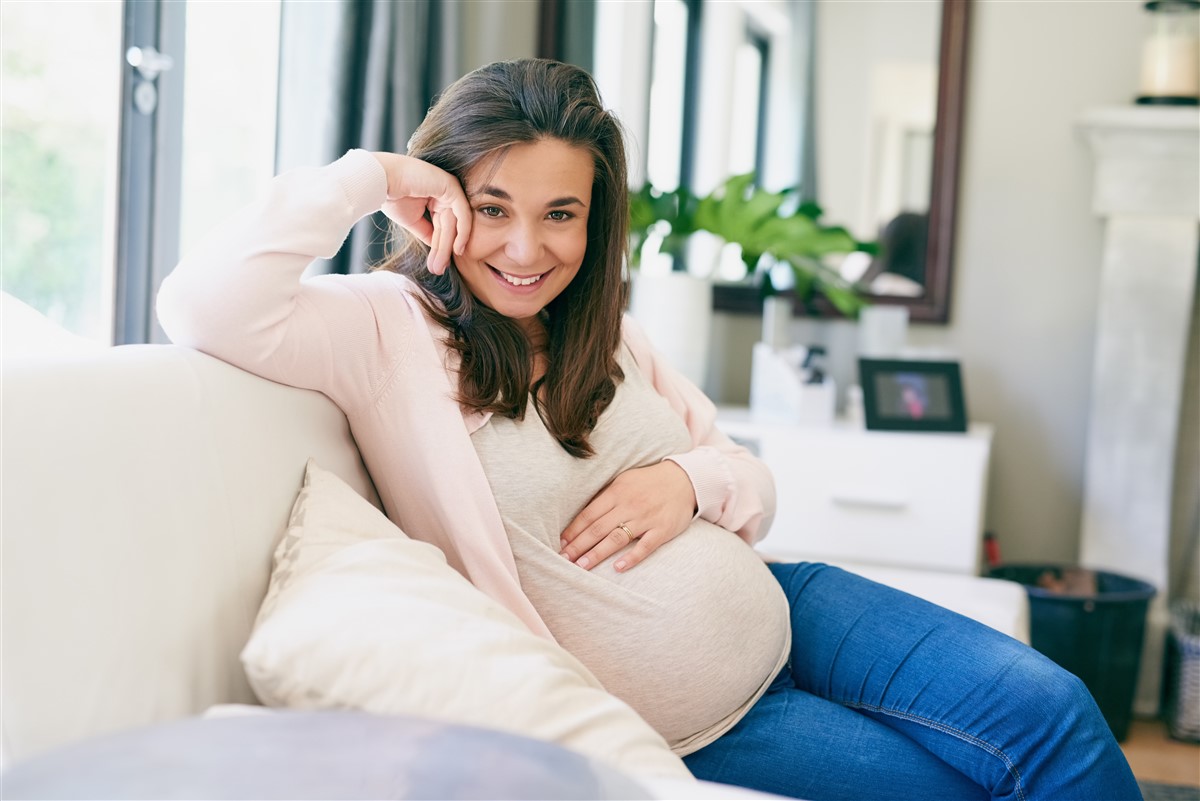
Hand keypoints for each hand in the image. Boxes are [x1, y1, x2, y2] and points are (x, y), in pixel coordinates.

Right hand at [371, 152, 471, 274]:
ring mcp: (449, 189)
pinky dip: (461, 232)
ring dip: (447, 246)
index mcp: (435, 198)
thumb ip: (427, 232)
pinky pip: (462, 213)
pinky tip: (456, 249)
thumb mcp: (412, 220)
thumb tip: (437, 249)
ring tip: (439, 265)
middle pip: (448, 227)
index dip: (439, 248)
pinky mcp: (451, 187)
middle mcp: (444, 193)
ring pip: (454, 223)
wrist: (380, 181)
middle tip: (438, 270)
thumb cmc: (391, 195)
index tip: (435, 267)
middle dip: (443, 250)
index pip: (442, 227)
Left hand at [560, 461, 696, 572]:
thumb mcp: (624, 481)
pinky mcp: (662, 530)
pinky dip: (631, 558)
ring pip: (616, 538)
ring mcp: (646, 518)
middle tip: (563, 560)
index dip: (573, 530)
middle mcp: (629, 505)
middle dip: (578, 546)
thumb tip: (581, 518)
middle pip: (598, 529)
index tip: (560, 544)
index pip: (589, 515)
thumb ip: (605, 498)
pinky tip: (617, 568)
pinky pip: (645, 546)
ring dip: (597, 553)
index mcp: (617, 492)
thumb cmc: (648, 482)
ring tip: (581, 567)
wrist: (684, 480)